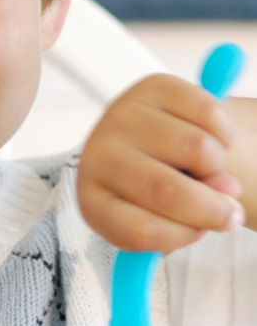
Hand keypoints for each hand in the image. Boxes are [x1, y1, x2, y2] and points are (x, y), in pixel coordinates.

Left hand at [78, 74, 245, 252]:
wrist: (146, 140)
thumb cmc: (152, 191)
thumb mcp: (161, 219)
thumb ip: (186, 221)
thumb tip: (225, 193)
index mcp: (94, 201)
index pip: (138, 231)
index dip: (182, 237)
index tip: (202, 233)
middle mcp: (98, 157)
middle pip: (167, 192)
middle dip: (212, 209)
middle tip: (230, 212)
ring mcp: (121, 118)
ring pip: (197, 149)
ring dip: (218, 166)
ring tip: (207, 169)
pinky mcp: (150, 87)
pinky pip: (208, 112)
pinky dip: (224, 132)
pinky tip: (210, 139)